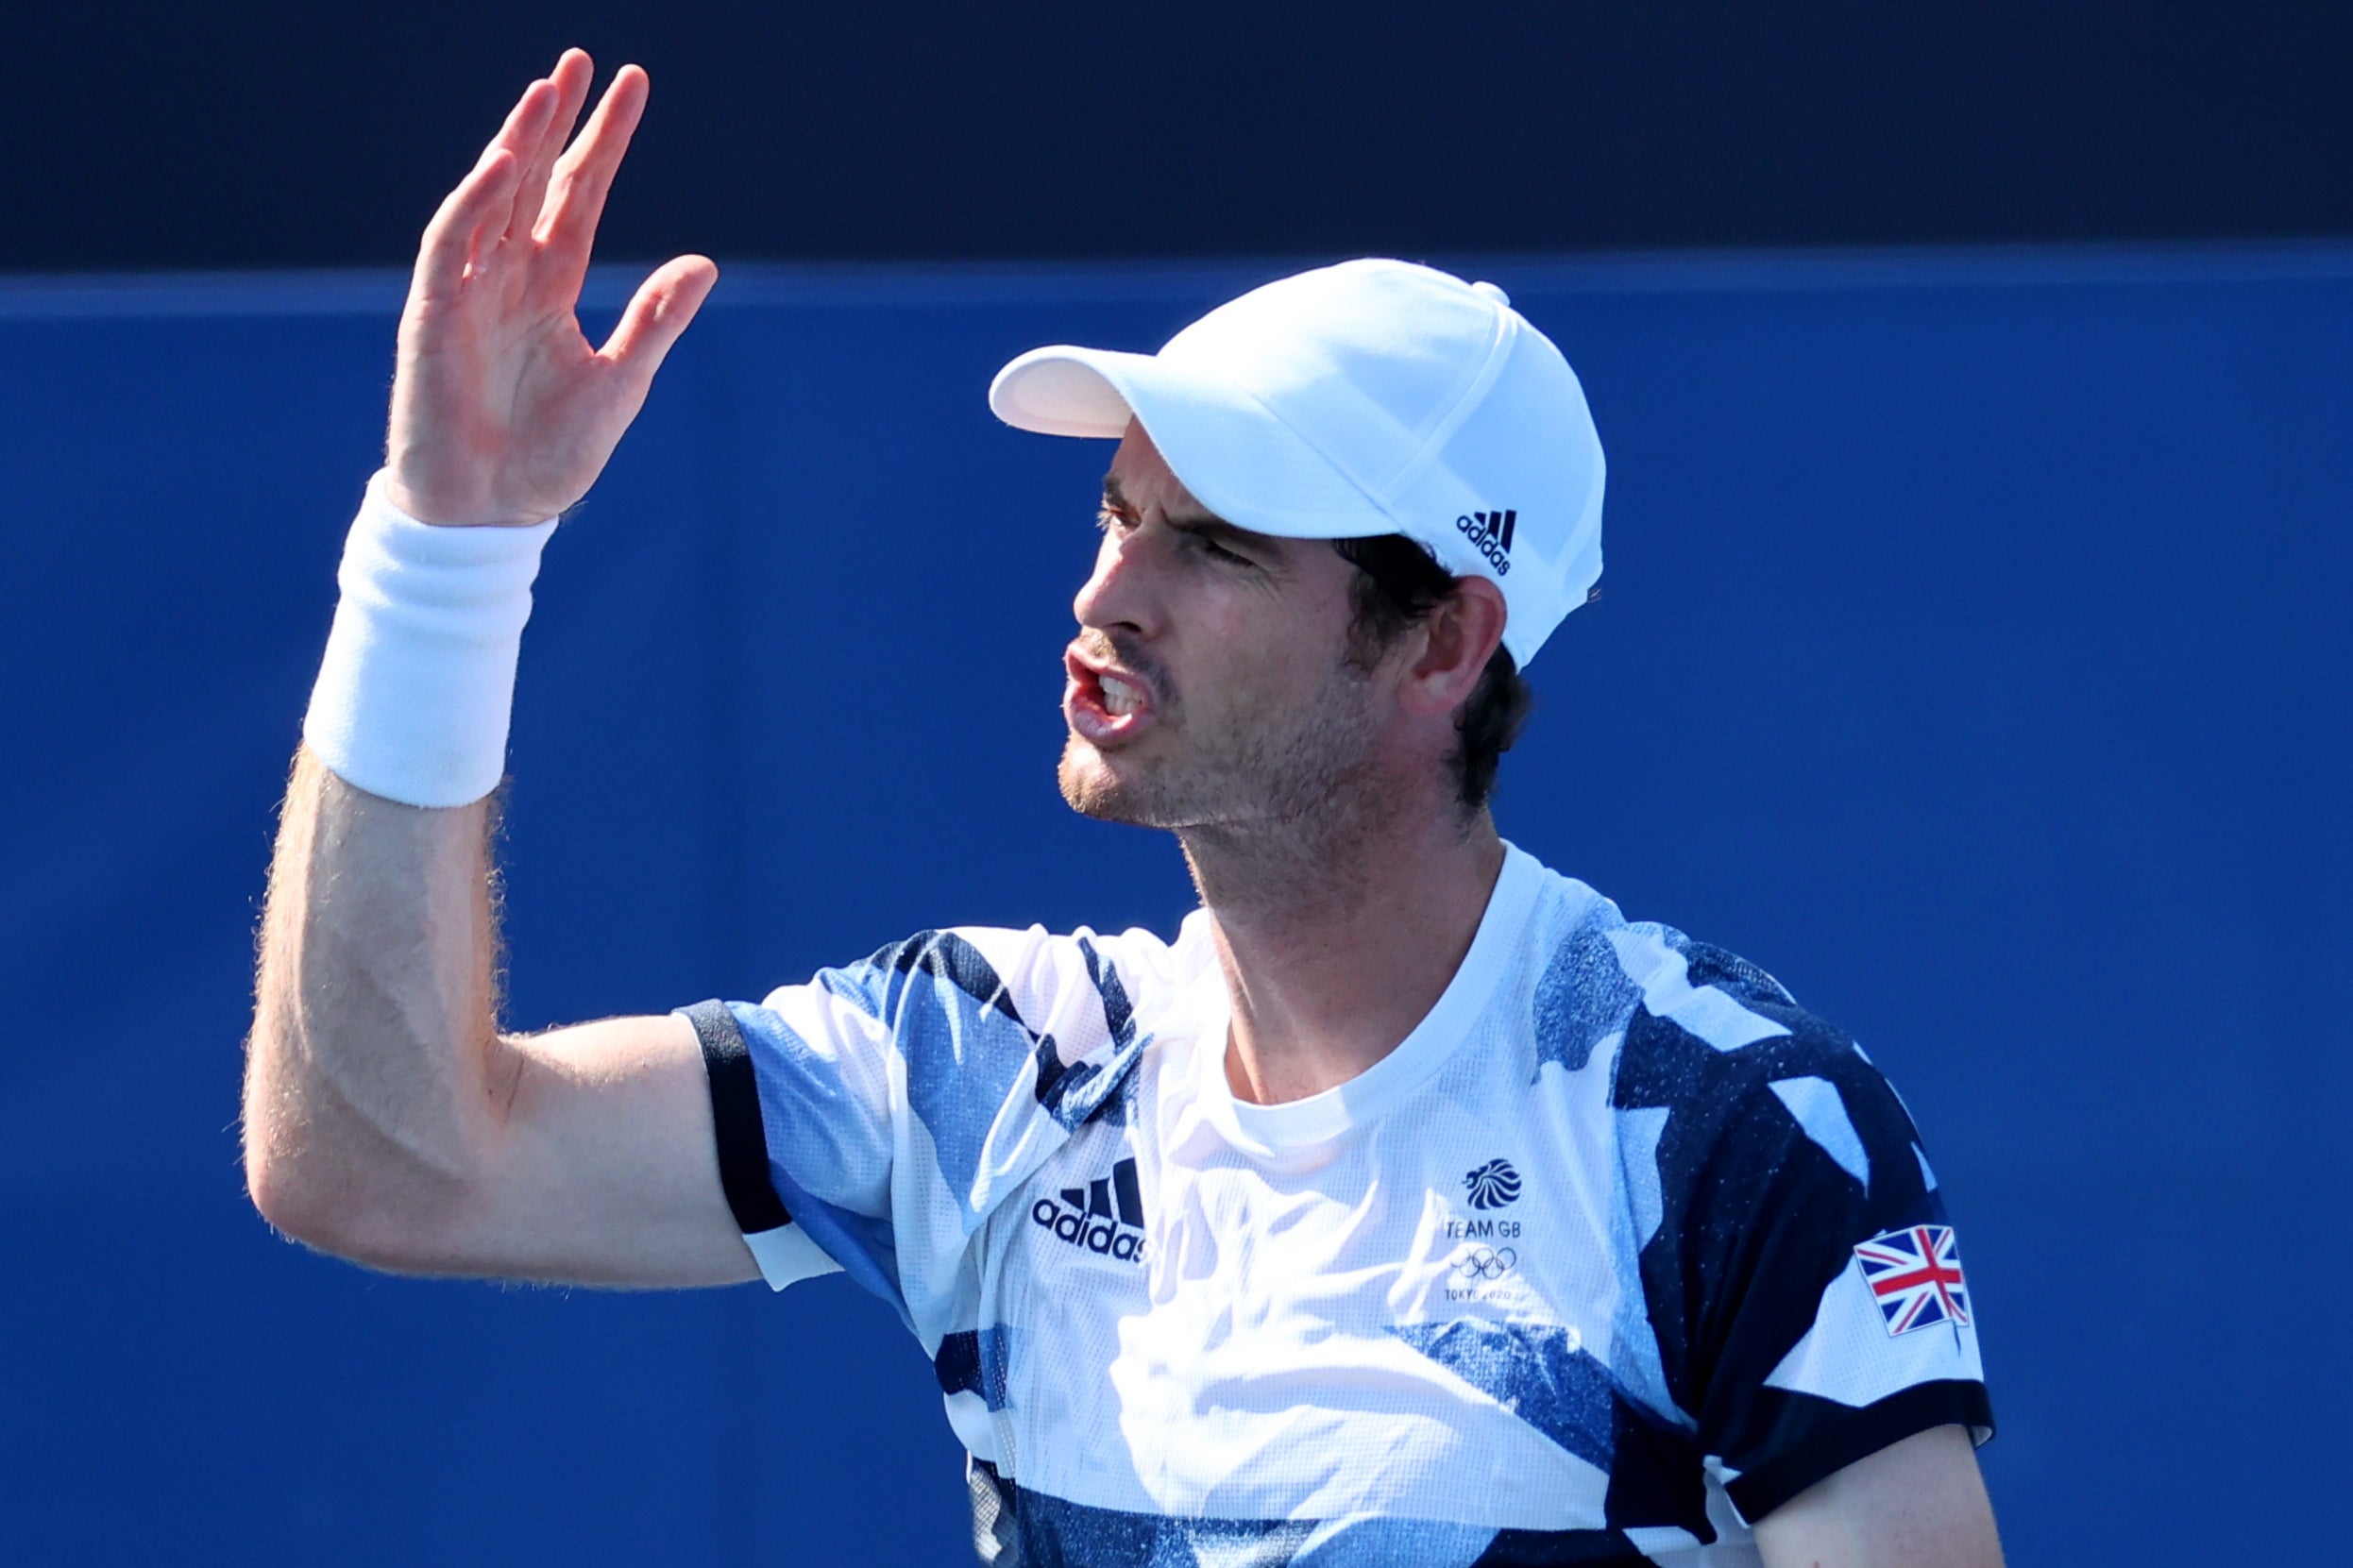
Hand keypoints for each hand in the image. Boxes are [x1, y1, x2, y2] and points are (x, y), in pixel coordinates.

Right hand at [383, 51, 716, 526]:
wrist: (492, 516)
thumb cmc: (550, 459)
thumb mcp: (620, 385)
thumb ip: (655, 324)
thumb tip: (705, 264)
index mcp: (552, 288)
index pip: (579, 196)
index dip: (603, 142)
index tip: (631, 86)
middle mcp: (508, 276)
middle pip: (534, 180)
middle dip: (556, 120)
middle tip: (581, 60)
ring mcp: (467, 290)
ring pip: (491, 197)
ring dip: (517, 143)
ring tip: (546, 90)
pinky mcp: (432, 315)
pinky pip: (451, 244)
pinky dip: (476, 202)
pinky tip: (508, 163)